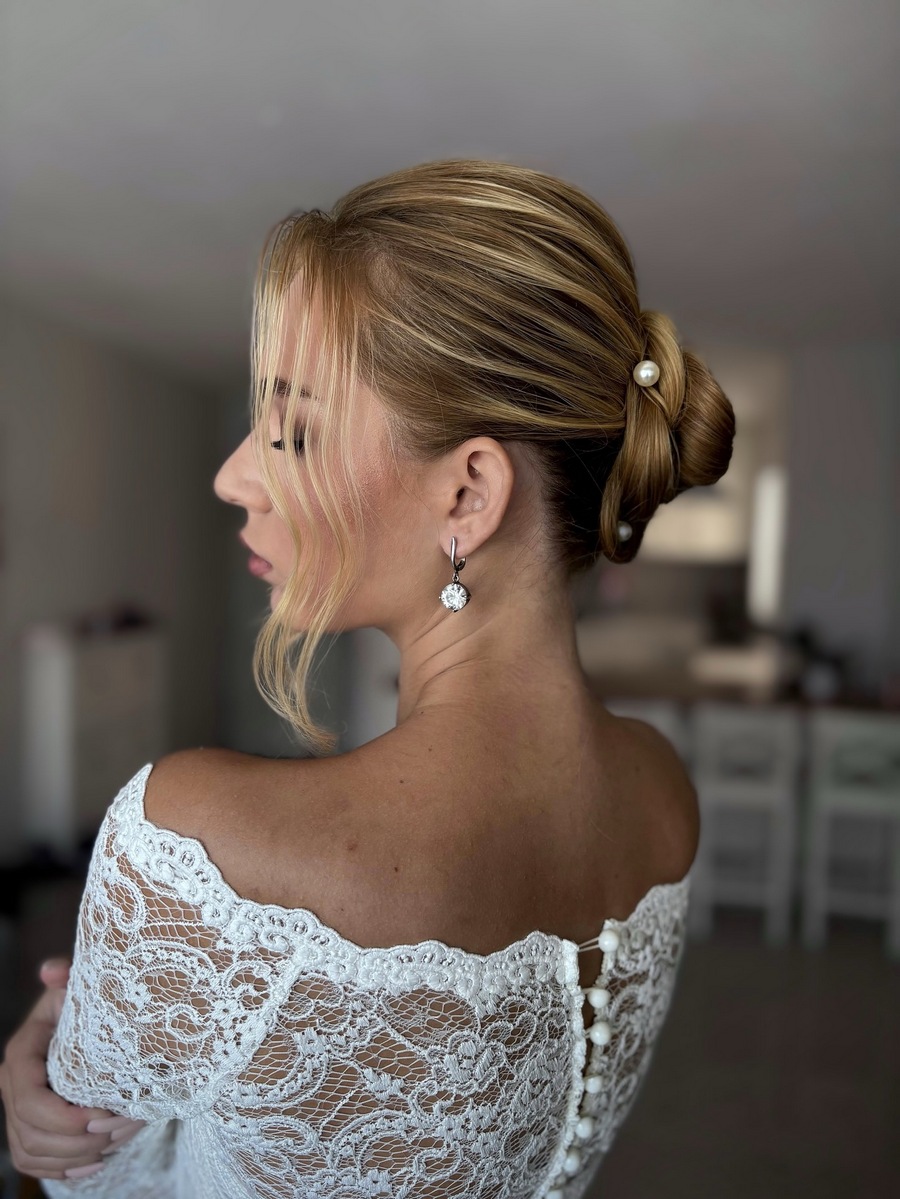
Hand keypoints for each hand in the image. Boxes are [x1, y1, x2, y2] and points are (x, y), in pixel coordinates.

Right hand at [0, 957, 145, 1180]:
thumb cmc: (88, 1003)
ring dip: (75, 1157)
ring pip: (32, 1152)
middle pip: (30, 1133)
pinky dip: (63, 1170)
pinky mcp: (30, 1129)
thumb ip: (68, 978)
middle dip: (76, 1141)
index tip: (103, 1115)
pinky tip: (94, 1165)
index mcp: (22, 1053)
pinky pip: (34, 1163)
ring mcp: (18, 1110)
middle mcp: (13, 1085)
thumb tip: (53, 971)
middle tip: (120, 1129)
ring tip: (116, 1141)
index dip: (63, 1117)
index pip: (27, 1098)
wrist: (92, 1022)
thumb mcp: (81, 987)